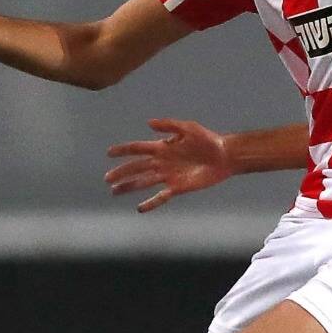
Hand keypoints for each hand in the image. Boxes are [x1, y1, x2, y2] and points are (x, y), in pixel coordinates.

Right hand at [104, 118, 233, 212]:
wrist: (224, 156)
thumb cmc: (208, 140)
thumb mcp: (189, 128)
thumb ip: (170, 125)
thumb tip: (149, 123)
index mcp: (162, 147)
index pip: (138, 148)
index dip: (123, 150)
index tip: (109, 153)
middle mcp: (162, 162)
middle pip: (136, 168)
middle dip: (121, 172)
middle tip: (107, 178)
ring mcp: (168, 176)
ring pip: (143, 182)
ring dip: (129, 187)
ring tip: (114, 191)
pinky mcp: (177, 188)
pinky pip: (160, 197)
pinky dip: (150, 203)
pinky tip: (139, 208)